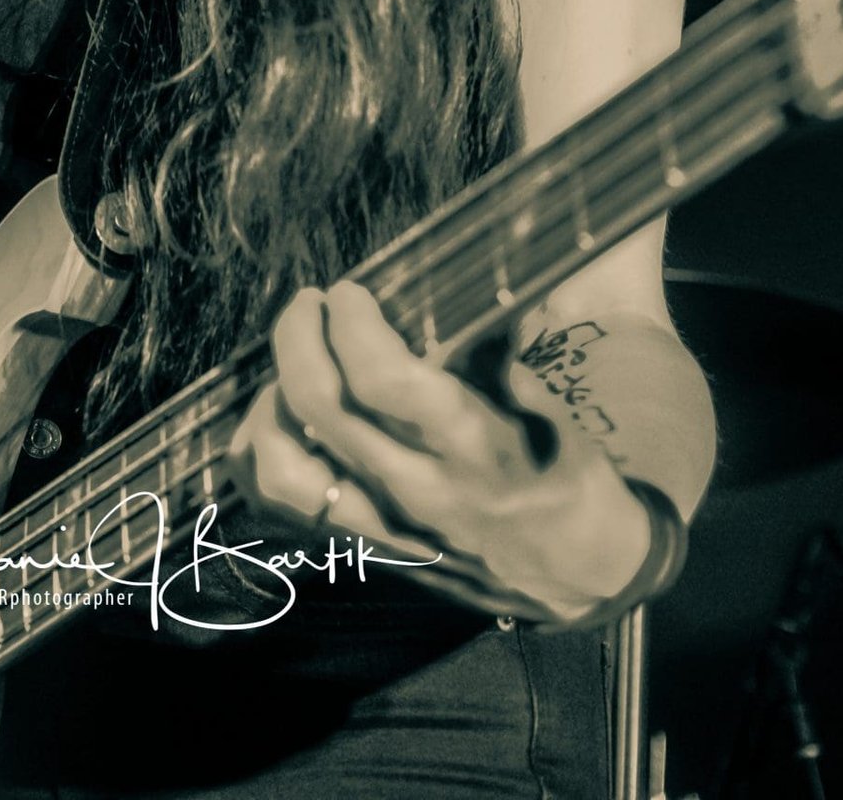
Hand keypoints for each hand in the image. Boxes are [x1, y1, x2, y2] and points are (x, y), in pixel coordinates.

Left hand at [228, 280, 652, 624]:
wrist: (577, 568)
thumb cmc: (563, 469)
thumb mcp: (544, 401)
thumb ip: (492, 346)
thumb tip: (467, 275)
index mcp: (470, 445)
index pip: (384, 381)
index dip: (352, 324)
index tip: (348, 291)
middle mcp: (417, 487)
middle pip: (322, 406)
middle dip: (299, 337)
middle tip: (310, 303)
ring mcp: (384, 524)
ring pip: (285, 466)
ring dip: (271, 398)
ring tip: (292, 360)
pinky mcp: (366, 546)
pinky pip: (286, 504)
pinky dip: (265, 453)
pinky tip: (279, 416)